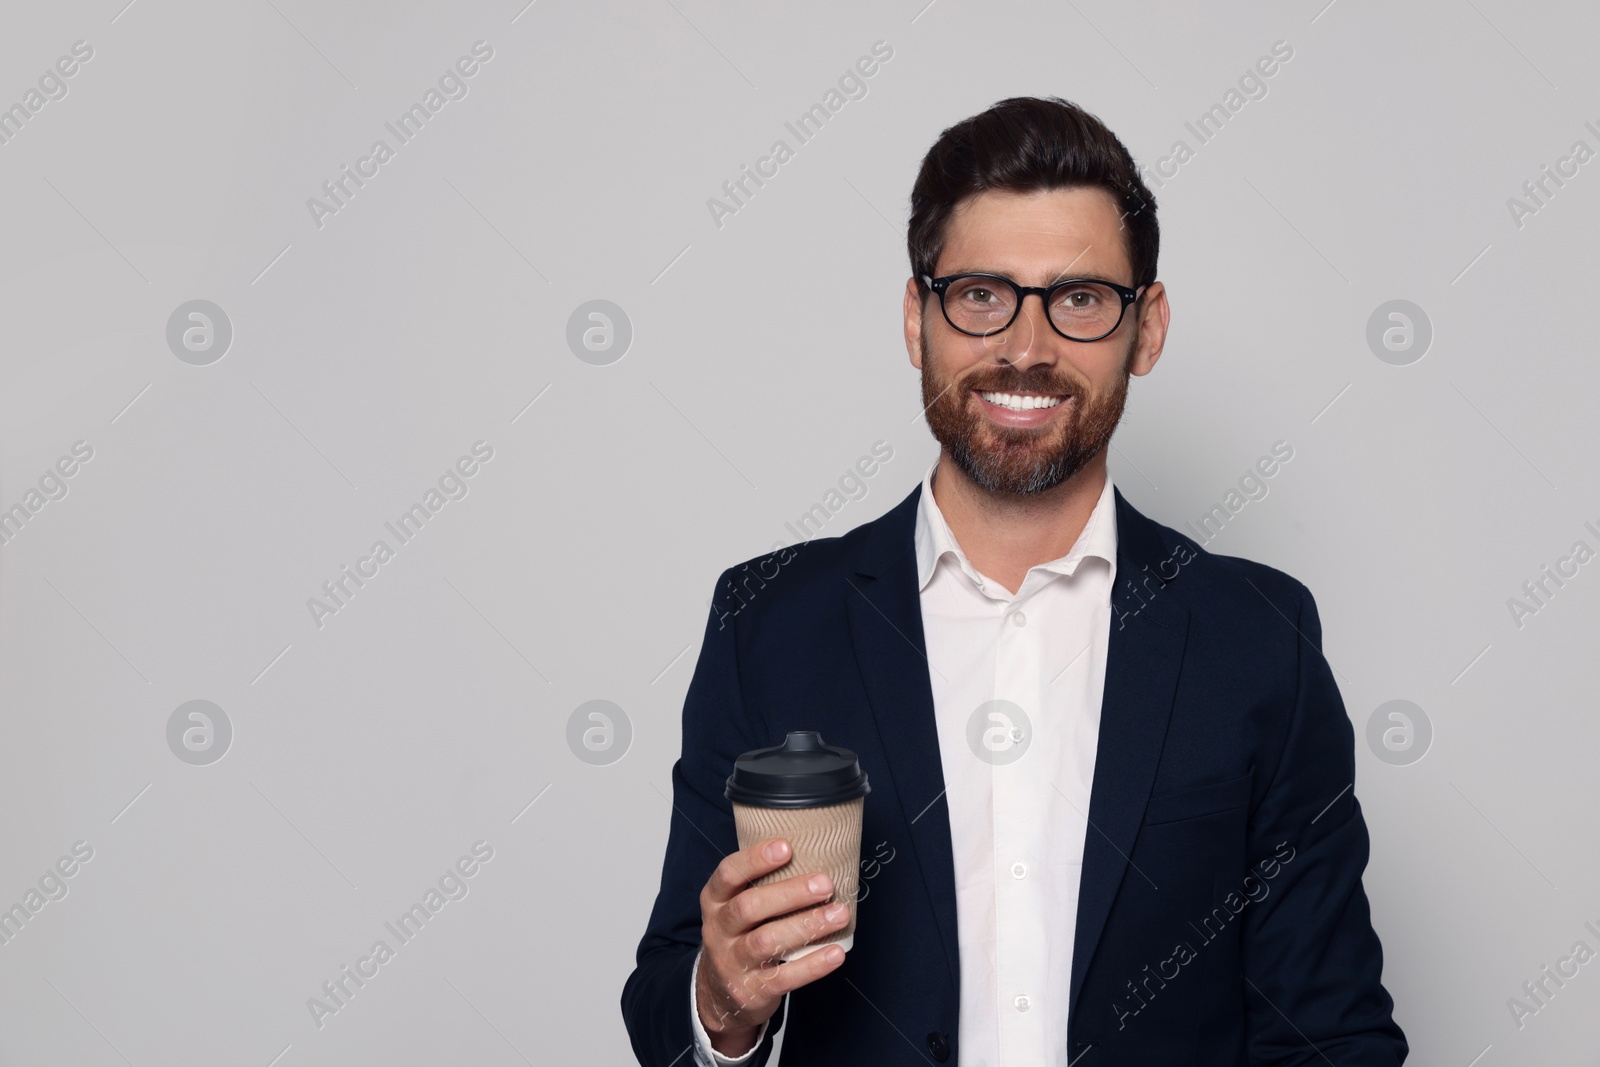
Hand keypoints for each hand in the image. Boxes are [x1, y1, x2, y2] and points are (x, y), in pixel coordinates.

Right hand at [696, 837, 850, 1056]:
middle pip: (749, 907)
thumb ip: (762, 884)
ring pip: (766, 942)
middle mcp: (718, 930)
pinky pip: (783, 977)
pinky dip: (812, 965)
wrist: (721, 993)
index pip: (728, 874)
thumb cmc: (741, 935)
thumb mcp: (736, 906)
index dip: (755, 859)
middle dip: (790, 893)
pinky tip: (836, 952)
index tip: (786, 847)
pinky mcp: (750, 990)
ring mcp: (732, 962)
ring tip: (839, 914)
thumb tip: (814, 853)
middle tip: (825, 883)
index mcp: (715, 901)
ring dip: (806, 925)